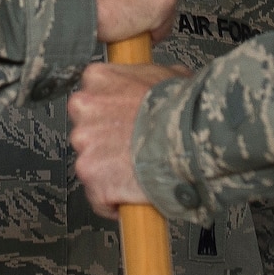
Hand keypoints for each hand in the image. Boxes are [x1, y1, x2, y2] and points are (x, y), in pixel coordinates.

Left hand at [69, 62, 187, 217]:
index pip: (92, 99)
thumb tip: (153, 84)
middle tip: (132, 147)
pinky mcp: (91, 175)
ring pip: (91, 163)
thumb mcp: (166, 75)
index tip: (122, 122)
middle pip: (87, 130)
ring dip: (109, 170)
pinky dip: (113, 198)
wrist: (189, 136)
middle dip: (106, 142)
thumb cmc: (181, 106)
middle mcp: (84, 108)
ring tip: (137, 170)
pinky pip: (98, 194)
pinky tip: (132, 191)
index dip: (110, 113)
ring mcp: (85, 143)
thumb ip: (144, 79)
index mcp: (98, 79)